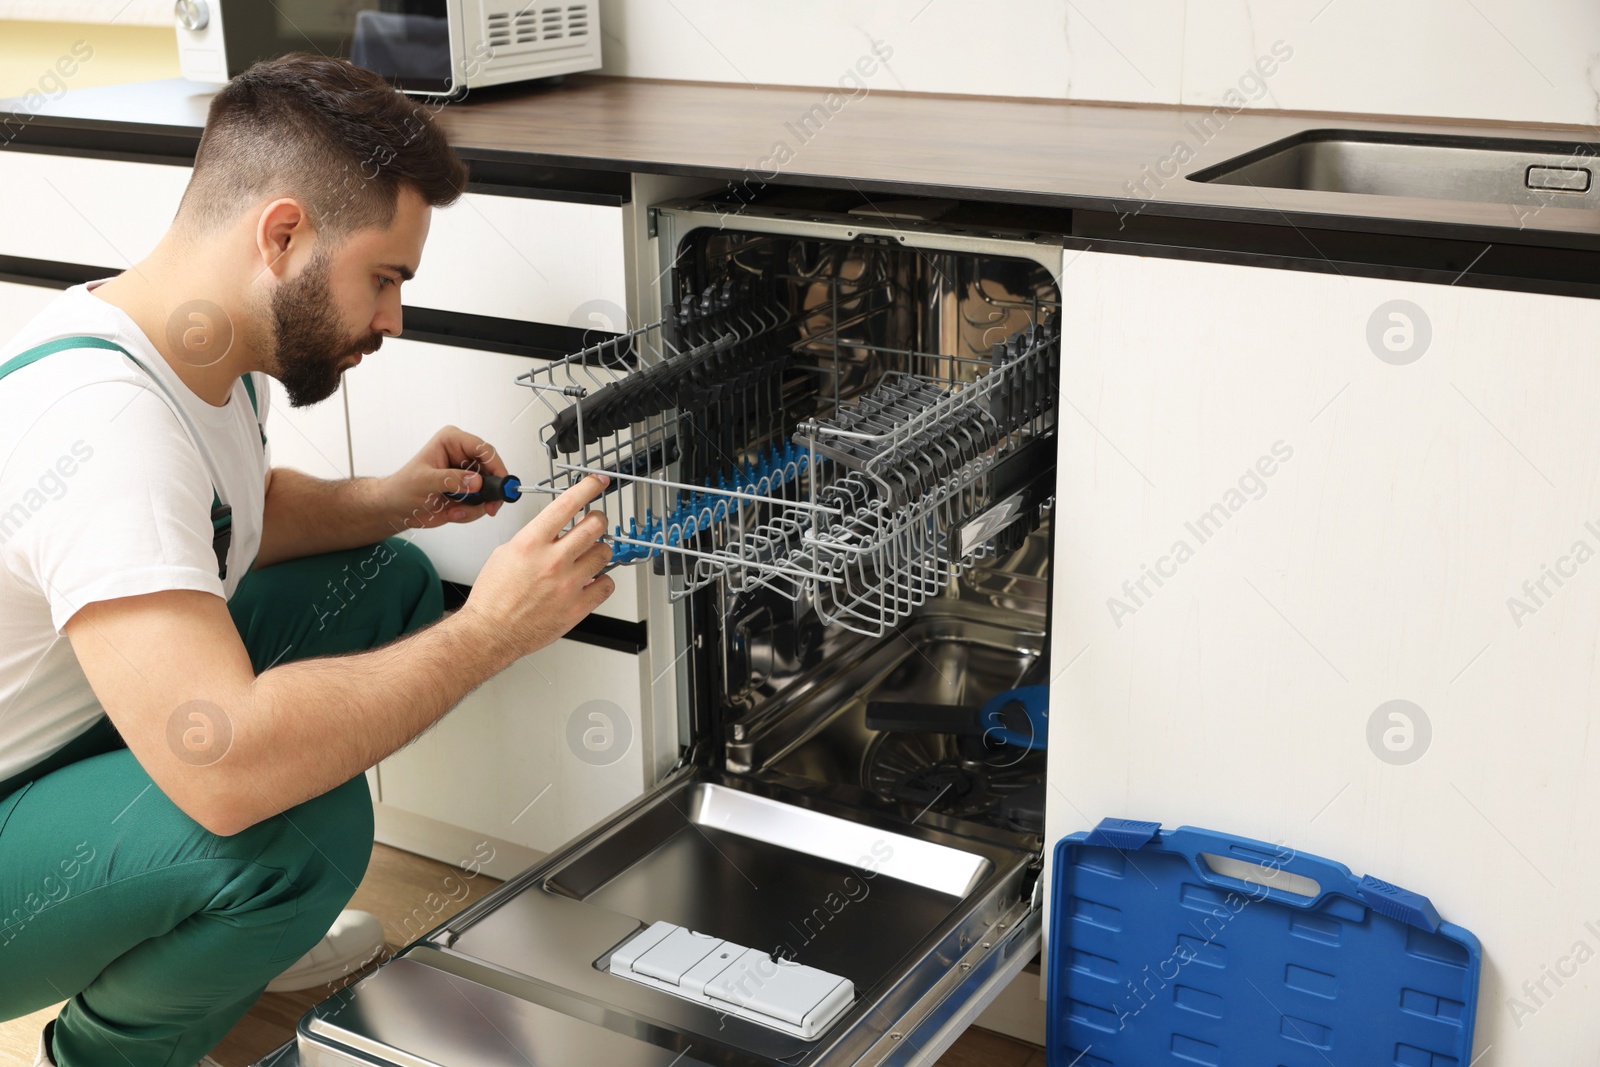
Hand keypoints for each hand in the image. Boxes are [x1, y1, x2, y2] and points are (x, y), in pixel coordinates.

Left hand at [381, 425, 509, 530]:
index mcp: (452, 441)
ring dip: (477, 506)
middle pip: (493, 470)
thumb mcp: (425, 481)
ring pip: (490, 489)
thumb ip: (451, 480)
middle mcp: (463, 455)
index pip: (483, 449)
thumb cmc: (403, 488)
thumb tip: (477, 481)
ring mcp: (468, 474)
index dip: (496, 466)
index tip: (501, 484)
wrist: (397, 508)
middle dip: (490, 492)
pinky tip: (454, 512)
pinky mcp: (469, 490)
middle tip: (489, 507)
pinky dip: (472, 512)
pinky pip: (483, 502)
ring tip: (456, 510)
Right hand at [458, 474, 614, 658]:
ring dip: (600, 549)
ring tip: (590, 554)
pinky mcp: (577, 606)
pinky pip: (607, 585)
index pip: (567, 504)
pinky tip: (592, 580)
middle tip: (596, 521)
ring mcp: (567, 584)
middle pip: (594, 526)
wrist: (490, 632)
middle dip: (598, 519)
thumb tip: (552, 532)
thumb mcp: (505, 553)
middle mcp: (552, 561)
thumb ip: (532, 539)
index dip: (588, 488)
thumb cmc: (493, 597)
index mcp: (531, 543)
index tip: (598, 482)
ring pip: (604, 553)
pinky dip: (603, 580)